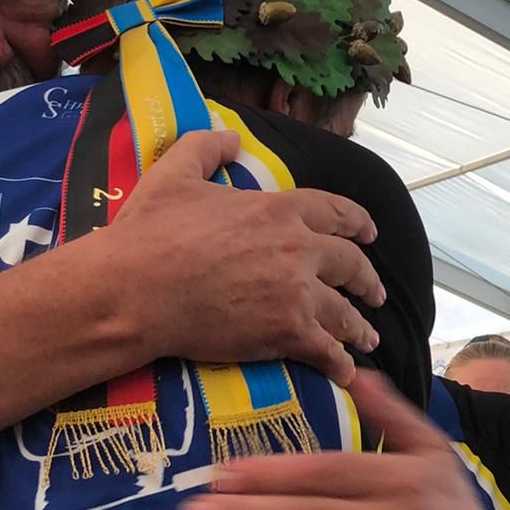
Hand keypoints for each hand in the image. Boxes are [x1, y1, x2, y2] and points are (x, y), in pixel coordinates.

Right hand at [95, 130, 384, 386]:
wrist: (135, 289)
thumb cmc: (150, 232)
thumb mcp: (175, 172)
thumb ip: (206, 147)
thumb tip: (231, 138)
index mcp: (279, 209)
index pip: (336, 212)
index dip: (359, 224)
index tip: (370, 233)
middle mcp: (299, 249)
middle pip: (350, 264)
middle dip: (367, 280)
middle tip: (374, 291)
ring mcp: (297, 294)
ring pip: (344, 311)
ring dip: (359, 326)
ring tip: (367, 336)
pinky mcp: (286, 333)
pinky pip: (325, 350)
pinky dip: (339, 363)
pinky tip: (344, 371)